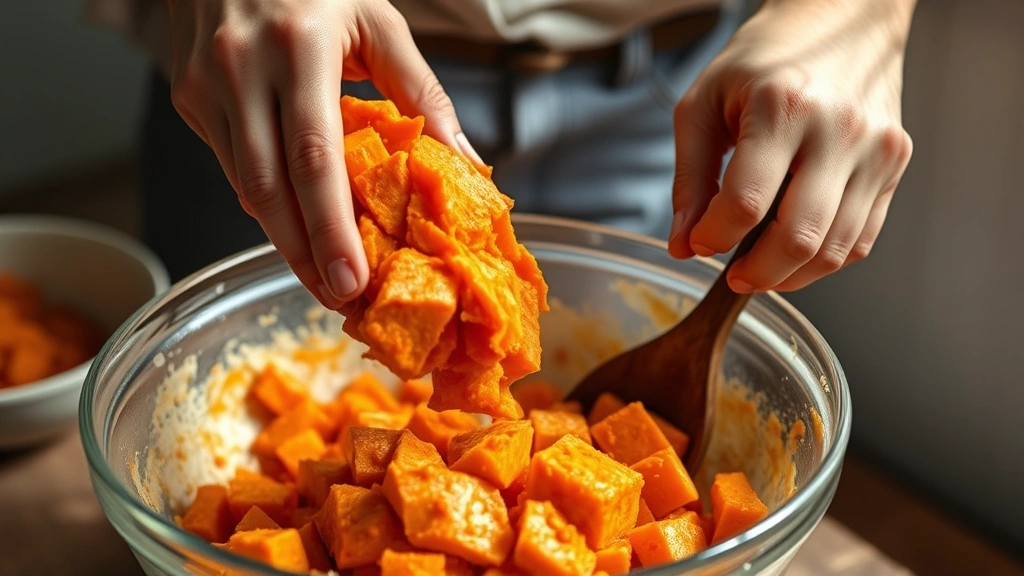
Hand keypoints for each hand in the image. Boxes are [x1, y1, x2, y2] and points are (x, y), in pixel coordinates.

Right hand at [166, 0, 477, 307]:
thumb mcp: (378, 21)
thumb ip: (422, 92)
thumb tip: (465, 160)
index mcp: (298, 47)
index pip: (312, 157)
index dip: (330, 228)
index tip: (352, 281)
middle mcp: (241, 69)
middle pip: (269, 189)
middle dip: (305, 256)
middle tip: (340, 300)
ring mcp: (206, 86)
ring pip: (244, 188)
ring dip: (285, 241)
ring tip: (324, 278)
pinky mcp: (190, 99)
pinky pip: (232, 168)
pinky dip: (267, 206)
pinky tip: (297, 229)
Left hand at [668, 0, 915, 291]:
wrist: (838, 17)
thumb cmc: (762, 60)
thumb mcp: (703, 104)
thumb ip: (689, 179)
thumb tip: (682, 245)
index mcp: (783, 106)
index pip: (745, 204)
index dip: (714, 239)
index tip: (699, 243)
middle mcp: (838, 129)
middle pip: (799, 238)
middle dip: (756, 274)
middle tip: (733, 276)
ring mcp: (876, 148)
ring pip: (836, 249)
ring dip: (791, 275)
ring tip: (760, 269)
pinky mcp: (895, 163)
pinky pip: (863, 238)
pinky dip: (825, 260)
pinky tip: (795, 253)